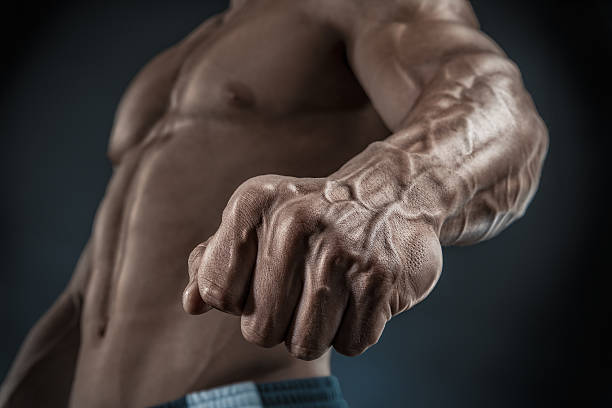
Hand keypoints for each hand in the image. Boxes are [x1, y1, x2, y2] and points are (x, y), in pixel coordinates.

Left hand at [183, 170, 441, 359]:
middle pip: (258, 331)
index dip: (240, 297)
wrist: (393, 193)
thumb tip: (192, 304)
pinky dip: (355, 329)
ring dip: (317, 330)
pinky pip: (351, 344)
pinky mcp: (380, 278)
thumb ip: (217, 260)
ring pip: (304, 345)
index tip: (266, 274)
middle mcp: (293, 222)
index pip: (217, 294)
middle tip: (305, 286)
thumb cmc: (313, 215)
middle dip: (279, 321)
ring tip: (334, 289)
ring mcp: (340, 251)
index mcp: (253, 204)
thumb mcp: (259, 220)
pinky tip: (362, 292)